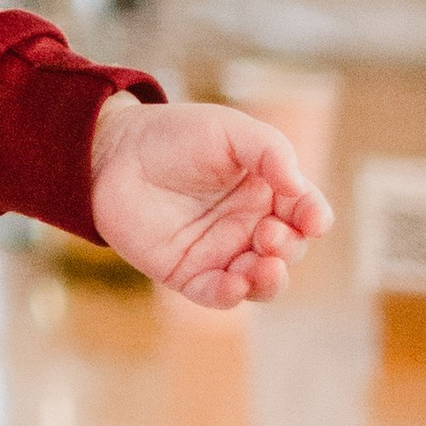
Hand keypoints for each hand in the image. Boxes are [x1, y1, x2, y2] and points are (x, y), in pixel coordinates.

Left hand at [90, 97, 333, 307]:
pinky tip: (234, 284)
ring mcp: (220, 253)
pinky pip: (218, 295)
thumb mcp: (229, 130)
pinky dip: (231, 294)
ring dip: (270, 280)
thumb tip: (299, 186)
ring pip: (261, 281)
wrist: (112, 150)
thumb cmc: (174, 135)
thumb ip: (269, 151)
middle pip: (288, 250)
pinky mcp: (188, 273)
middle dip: (288, 247)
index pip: (304, 212)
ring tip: (265, 266)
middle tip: (269, 233)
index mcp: (266, 191)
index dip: (314, 217)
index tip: (312, 219)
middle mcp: (248, 225)